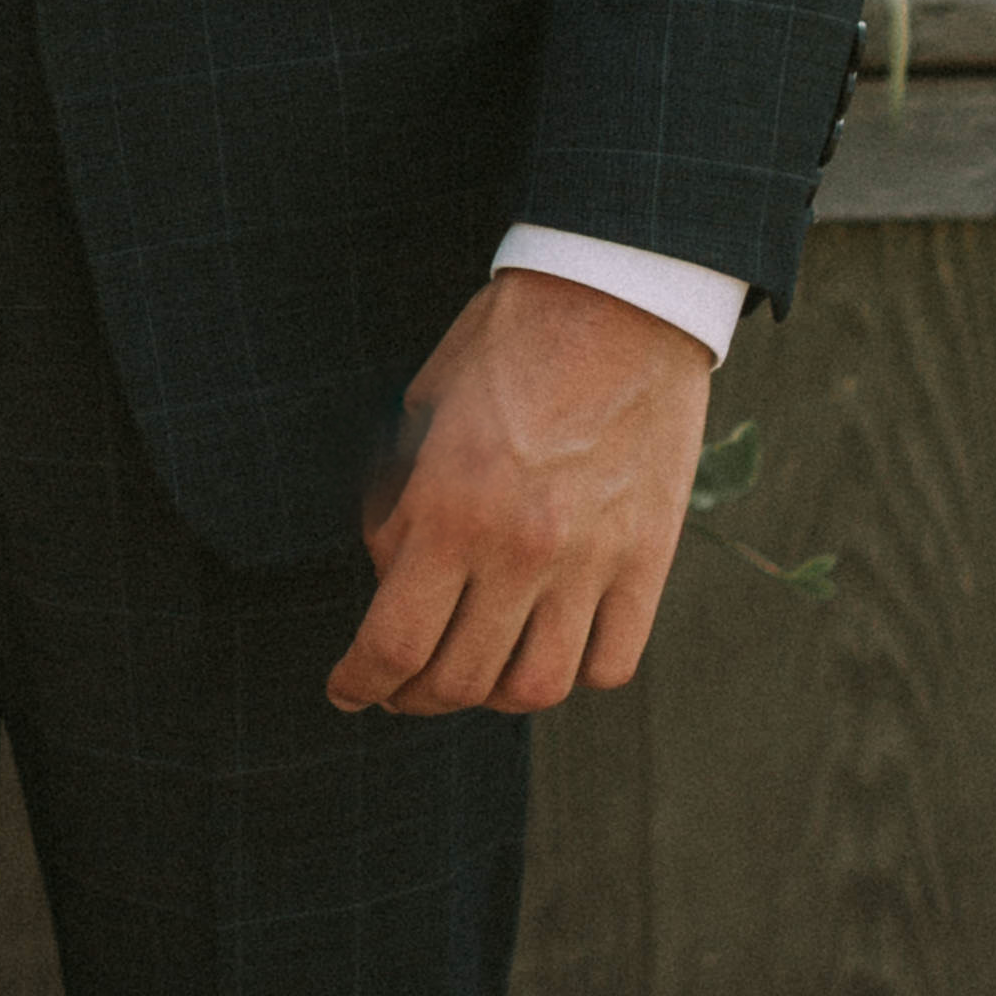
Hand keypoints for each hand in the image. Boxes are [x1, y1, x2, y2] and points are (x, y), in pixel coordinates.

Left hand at [333, 264, 710, 714]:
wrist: (619, 297)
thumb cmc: (510, 342)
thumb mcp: (423, 411)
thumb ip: (403, 503)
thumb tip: (394, 573)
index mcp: (449, 507)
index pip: (392, 644)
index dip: (360, 684)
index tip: (348, 692)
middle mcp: (519, 548)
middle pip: (459, 680)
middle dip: (416, 697)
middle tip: (403, 689)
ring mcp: (590, 561)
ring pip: (537, 688)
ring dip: (494, 696)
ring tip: (478, 675)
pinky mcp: (647, 559)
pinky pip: (610, 662)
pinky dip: (575, 672)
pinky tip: (552, 646)